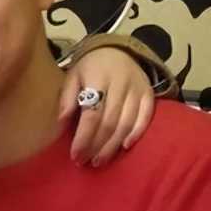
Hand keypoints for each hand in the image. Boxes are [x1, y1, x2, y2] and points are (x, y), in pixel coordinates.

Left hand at [60, 46, 153, 167]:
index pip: (92, 114)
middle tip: (84, 162)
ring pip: (126, 124)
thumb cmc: (90, 66)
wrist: (118, 49)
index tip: (75, 154)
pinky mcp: (149, 95)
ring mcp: (138, 90)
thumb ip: (67, 97)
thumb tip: (62, 122)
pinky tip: (124, 148)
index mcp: (98, 78)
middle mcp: (121, 84)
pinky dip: (136, 134)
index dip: (84, 137)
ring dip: (112, 146)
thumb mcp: (73, 75)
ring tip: (99, 160)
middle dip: (96, 146)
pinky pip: (145, 118)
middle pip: (110, 122)